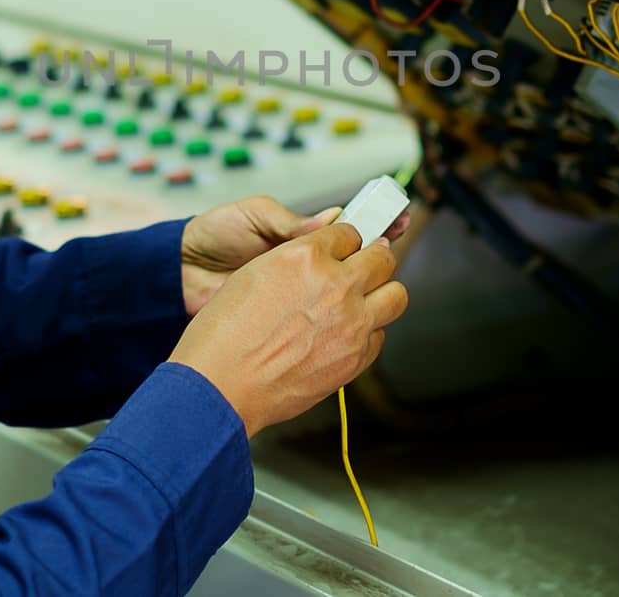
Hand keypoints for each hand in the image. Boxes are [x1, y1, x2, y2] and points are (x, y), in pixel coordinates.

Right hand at [169, 221, 408, 438]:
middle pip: (382, 259)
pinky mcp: (356, 357)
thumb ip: (298, 258)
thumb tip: (322, 257)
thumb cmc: (226, 332)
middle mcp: (336, 284)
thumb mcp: (256, 272)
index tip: (343, 250)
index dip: (345, 243)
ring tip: (362, 303)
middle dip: (373, 262)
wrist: (222, 385)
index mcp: (306, 255)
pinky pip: (380, 336)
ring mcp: (352, 322)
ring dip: (381, 295)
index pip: (350, 233)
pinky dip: (368, 334)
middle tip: (361, 271)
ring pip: (396, 295)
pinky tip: (343, 337)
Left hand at [180, 195, 409, 316]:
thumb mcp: (253, 216)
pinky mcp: (290, 320)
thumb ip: (291, 222)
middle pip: (359, 263)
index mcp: (304, 236)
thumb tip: (334, 221)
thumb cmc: (215, 235)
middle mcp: (310, 266)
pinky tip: (353, 315)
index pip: (352, 229)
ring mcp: (302, 296)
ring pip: (348, 294)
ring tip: (376, 278)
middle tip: (391, 249)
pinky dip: (342, 318)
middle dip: (380, 253)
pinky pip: (324, 321)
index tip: (399, 218)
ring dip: (365, 286)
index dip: (377, 224)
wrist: (180, 272)